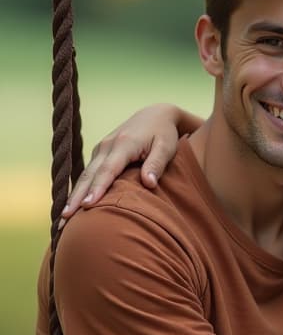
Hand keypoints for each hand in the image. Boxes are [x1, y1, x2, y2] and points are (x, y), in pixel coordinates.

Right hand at [61, 104, 194, 219]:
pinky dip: (78, 190)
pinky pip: (87, 174)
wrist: (155, 115)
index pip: (108, 170)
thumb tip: (149, 184)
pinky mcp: (99, 154)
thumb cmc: (164, 134)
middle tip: (65, 219)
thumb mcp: (167, 147)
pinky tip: (72, 206)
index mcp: (123, 144)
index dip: (97, 188)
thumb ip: (157, 164)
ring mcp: (101, 149)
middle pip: (89, 175)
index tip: (87, 206)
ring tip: (62, 219)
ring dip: (72, 196)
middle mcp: (107, 146)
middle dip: (76, 197)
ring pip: (84, 176)